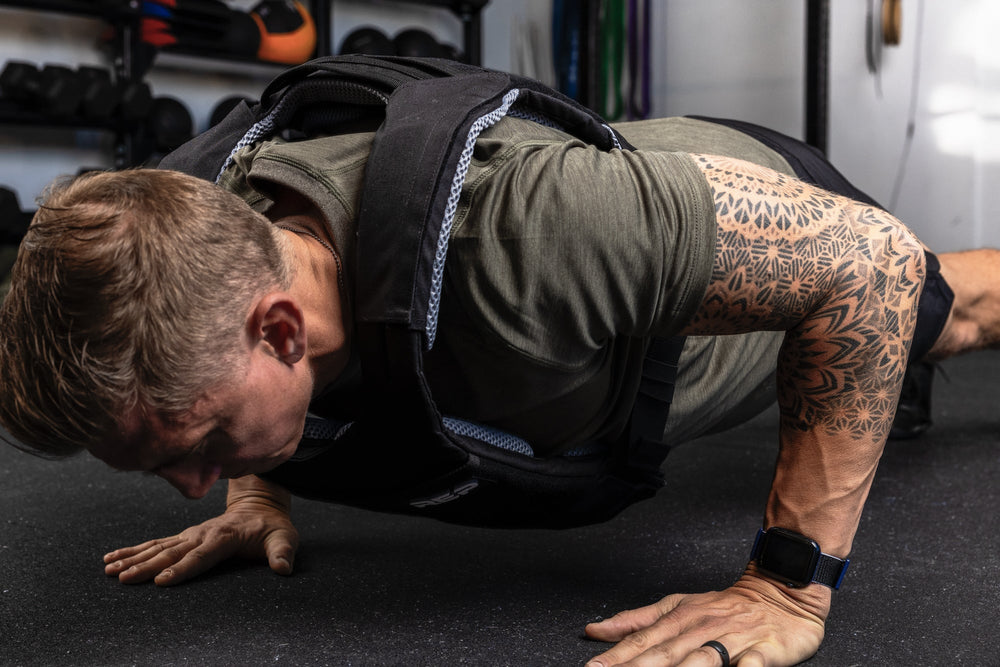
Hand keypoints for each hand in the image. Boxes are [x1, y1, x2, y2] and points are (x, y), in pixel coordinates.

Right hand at [103, 476, 297, 585]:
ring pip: (157, 547)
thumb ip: (282, 552)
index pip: (201, 556)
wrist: (260, 505)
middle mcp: (202, 534)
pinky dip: (133, 550)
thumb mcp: (285, 537)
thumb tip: (284, 568)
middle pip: (172, 552)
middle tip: (123, 579)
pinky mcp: (184, 536)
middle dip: (146, 566)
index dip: (182, 568)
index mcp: (225, 537)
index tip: (161, 581)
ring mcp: (191, 533)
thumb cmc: (273, 527)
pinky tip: (112, 559)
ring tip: (110, 570)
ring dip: (133, 558)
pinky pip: (155, 543)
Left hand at [584, 570, 827, 665]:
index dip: (617, 655)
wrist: (781, 593)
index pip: (643, 639)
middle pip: (666, 653)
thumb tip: (596, 630)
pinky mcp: (764, 651)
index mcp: (680, 617)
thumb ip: (637, 620)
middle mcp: (703, 628)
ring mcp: (734, 640)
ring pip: (702, 660)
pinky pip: (750, 665)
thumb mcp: (677, 606)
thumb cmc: (725, 606)